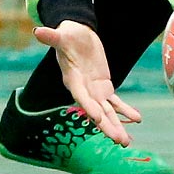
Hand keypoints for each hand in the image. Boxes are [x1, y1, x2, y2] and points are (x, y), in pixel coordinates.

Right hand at [32, 22, 141, 145]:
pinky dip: (126, 110)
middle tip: (118, 140)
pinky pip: (116, 102)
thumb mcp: (61, 35)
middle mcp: (84, 90)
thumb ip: (52, 37)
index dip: (89, 107)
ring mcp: (94, 91)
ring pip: (107, 112)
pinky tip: (136, 119)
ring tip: (126, 142)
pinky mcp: (104, 87)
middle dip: (107, 126)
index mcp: (72, 80)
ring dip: (117, 125)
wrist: (77, 37)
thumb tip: (37, 31)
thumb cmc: (67, 36)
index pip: (81, 96)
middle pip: (96, 111)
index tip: (97, 119)